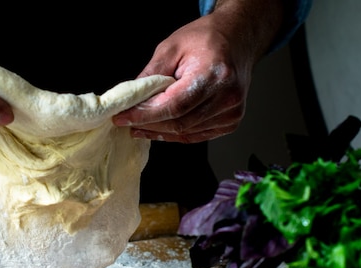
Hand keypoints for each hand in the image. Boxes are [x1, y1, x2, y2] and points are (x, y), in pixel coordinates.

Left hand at [112, 0, 281, 143]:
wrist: (237, 39)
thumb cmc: (206, 39)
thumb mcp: (171, 47)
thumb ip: (151, 76)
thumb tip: (132, 99)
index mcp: (214, 75)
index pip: (173, 106)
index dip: (145, 115)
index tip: (123, 118)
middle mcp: (227, 96)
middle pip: (179, 123)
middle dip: (148, 124)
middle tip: (126, 122)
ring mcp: (231, 112)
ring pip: (186, 133)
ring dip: (159, 132)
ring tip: (139, 126)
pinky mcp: (230, 121)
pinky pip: (196, 135)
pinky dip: (175, 134)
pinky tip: (159, 129)